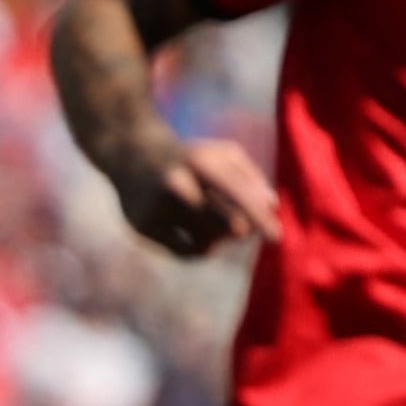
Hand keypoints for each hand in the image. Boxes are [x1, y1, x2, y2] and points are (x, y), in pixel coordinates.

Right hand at [114, 134, 279, 257]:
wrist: (129, 153)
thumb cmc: (188, 155)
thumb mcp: (222, 154)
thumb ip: (250, 176)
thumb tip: (270, 205)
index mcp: (201, 162)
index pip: (240, 196)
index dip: (260, 219)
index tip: (276, 238)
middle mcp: (177, 184)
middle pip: (230, 226)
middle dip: (243, 230)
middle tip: (241, 228)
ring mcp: (157, 207)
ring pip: (208, 243)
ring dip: (219, 240)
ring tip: (213, 225)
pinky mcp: (142, 226)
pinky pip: (184, 253)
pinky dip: (198, 248)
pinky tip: (196, 235)